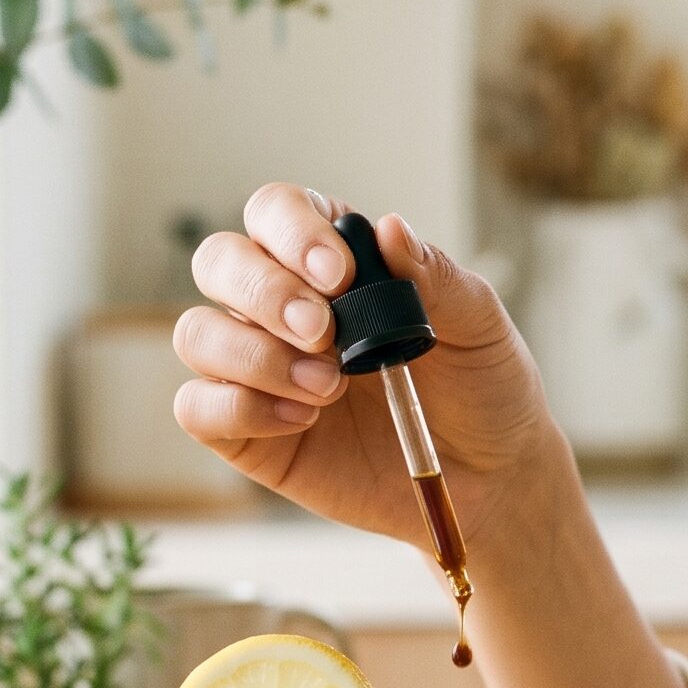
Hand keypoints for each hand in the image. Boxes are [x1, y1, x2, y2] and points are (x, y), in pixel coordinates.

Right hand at [174, 183, 562, 547]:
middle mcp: (283, 305)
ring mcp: (260, 368)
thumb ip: (435, 276)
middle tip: (324, 332)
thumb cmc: (483, 389)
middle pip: (219, 262)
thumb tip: (390, 228)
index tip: (340, 275)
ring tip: (329, 388)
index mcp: (333, 262)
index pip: (275, 211)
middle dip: (264, 291)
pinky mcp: (249, 432)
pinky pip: (196, 408)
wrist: (491, 476)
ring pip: (197, 333)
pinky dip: (239, 407)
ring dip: (255, 355)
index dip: (292, 230)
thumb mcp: (479, 326)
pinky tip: (303, 420)